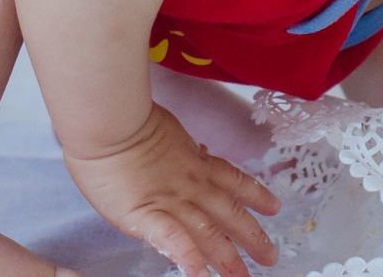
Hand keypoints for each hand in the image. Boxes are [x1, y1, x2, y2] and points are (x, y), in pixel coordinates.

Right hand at [64, 104, 280, 276]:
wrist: (108, 121)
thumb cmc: (126, 121)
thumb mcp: (167, 132)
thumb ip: (184, 150)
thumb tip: (197, 152)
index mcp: (194, 162)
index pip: (233, 181)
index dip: (255, 195)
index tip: (274, 207)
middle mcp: (191, 184)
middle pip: (229, 213)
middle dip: (252, 237)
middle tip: (270, 256)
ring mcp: (172, 201)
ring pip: (209, 232)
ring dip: (228, 257)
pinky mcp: (147, 214)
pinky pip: (172, 240)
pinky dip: (187, 258)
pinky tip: (198, 275)